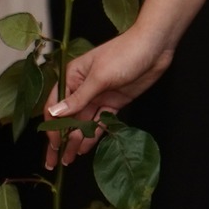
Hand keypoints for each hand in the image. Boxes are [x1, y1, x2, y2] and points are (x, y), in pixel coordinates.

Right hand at [45, 28, 171, 168]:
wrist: (155, 47)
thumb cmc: (125, 53)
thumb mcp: (100, 76)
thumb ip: (78, 98)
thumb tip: (55, 113)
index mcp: (73, 76)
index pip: (56, 106)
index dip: (52, 127)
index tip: (52, 145)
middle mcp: (83, 88)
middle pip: (68, 118)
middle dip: (60, 139)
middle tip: (54, 161)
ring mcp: (99, 96)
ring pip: (83, 123)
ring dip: (75, 141)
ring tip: (68, 160)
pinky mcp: (114, 102)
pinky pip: (100, 121)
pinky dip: (93, 135)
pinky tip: (84, 148)